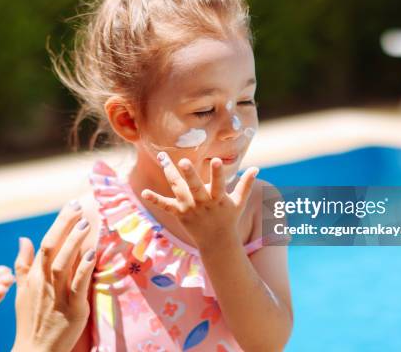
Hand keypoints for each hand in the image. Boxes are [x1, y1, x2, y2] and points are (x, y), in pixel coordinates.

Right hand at [12, 201, 95, 351]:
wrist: (35, 350)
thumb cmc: (30, 319)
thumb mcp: (22, 291)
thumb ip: (23, 264)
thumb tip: (23, 239)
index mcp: (34, 276)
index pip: (45, 243)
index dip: (59, 223)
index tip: (71, 206)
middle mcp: (44, 282)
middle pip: (51, 248)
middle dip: (65, 225)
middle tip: (78, 206)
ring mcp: (58, 295)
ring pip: (63, 263)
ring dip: (74, 242)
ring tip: (86, 223)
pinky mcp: (73, 308)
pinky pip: (78, 285)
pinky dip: (84, 268)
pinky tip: (93, 253)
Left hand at [141, 152, 258, 249]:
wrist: (216, 243)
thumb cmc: (228, 218)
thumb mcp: (239, 202)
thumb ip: (246, 185)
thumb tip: (256, 168)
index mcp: (218, 199)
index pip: (219, 184)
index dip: (218, 173)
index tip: (216, 160)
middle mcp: (203, 203)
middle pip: (195, 187)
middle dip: (189, 175)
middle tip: (183, 161)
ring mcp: (190, 208)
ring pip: (179, 190)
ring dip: (171, 175)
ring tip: (164, 158)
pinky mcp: (180, 213)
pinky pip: (166, 206)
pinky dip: (155, 200)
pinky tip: (144, 192)